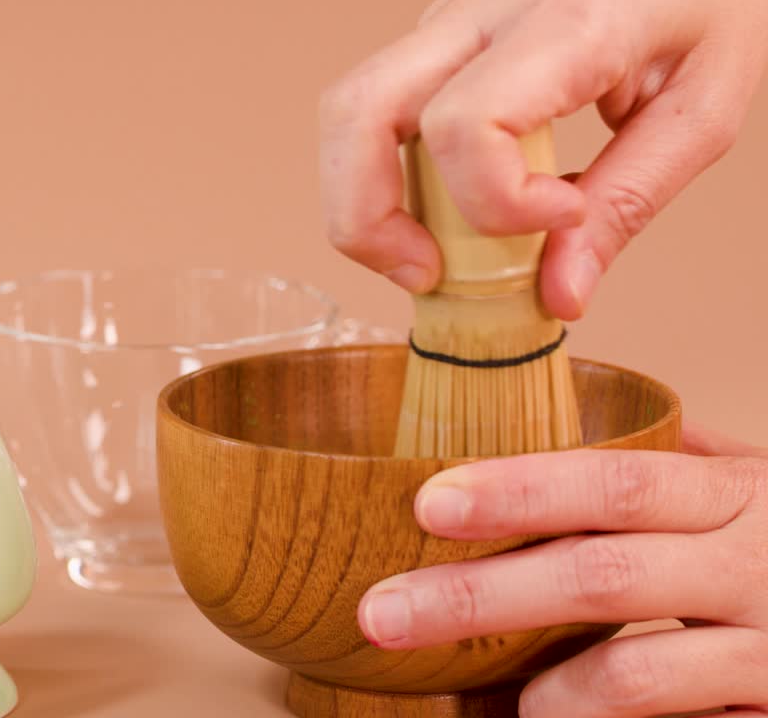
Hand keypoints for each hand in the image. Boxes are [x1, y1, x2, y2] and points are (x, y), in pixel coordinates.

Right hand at [320, 0, 767, 318]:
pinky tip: (449, 205)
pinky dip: (392, 176)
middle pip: (359, 112)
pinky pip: (381, 113)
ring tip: (427, 253)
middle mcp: (479, 10)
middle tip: (424, 274)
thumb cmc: (704, 3)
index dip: (496, 203)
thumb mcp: (702, 108)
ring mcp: (446, 18)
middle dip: (366, 218)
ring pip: (349, 112)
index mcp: (564, 20)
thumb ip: (629, 201)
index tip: (561, 219)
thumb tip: (558, 294)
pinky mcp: (436, 36)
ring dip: (365, 201)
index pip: (466, 125)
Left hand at [356, 424, 767, 715]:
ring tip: (494, 702)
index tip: (428, 502)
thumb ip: (678, 466)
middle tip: (384, 613)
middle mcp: (757, 563)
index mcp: (738, 494)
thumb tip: (575, 424)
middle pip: (600, 576)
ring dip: (545, 694)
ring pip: (635, 674)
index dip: (520, 491)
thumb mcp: (758, 490)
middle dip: (479, 596)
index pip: (614, 483)